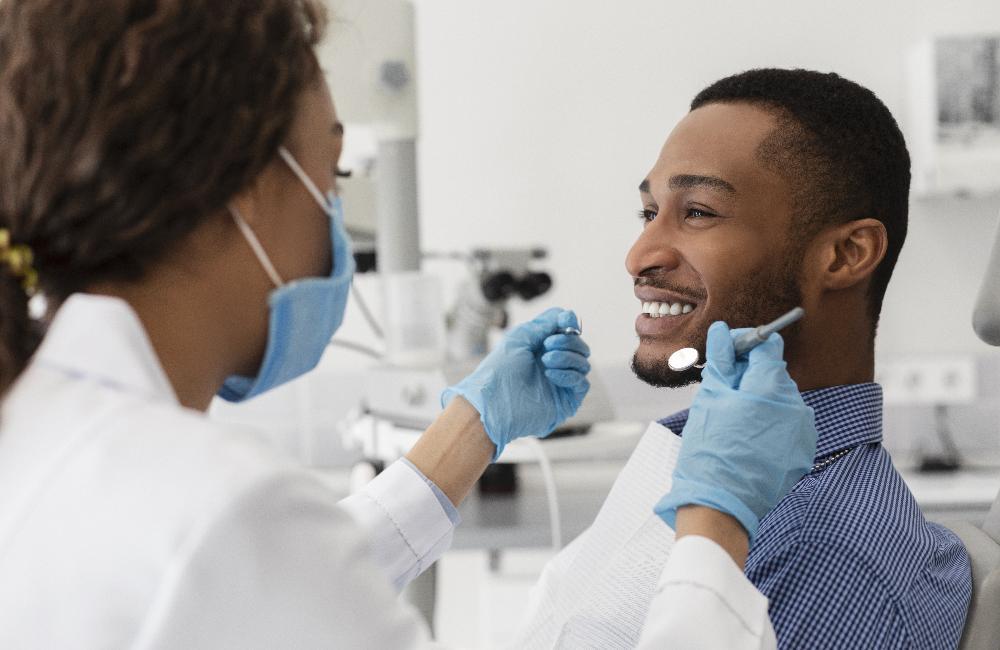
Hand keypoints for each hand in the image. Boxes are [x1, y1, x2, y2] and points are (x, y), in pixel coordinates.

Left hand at [442, 307, 590, 460]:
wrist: (493, 402)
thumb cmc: (500, 370)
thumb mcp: (520, 337)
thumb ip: (545, 324)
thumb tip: (568, 316)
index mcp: (542, 347)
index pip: (567, 331)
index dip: (569, 323)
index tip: (566, 320)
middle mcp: (554, 363)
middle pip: (579, 345)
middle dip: (567, 340)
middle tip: (548, 345)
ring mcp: (561, 382)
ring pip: (583, 362)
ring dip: (566, 357)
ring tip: (545, 361)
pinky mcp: (567, 401)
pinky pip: (582, 383)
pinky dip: (569, 375)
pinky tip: (550, 374)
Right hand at [654, 321, 816, 542]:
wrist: (721, 504)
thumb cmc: (710, 450)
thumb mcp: (710, 398)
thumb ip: (722, 361)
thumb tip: (723, 332)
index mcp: (772, 387)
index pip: (768, 345)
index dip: (746, 345)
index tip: (728, 355)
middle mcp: (796, 405)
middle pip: (774, 374)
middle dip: (750, 376)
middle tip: (723, 392)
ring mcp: (803, 431)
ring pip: (780, 400)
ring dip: (759, 402)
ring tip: (733, 422)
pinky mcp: (803, 452)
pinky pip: (787, 425)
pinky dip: (769, 425)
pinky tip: (747, 440)